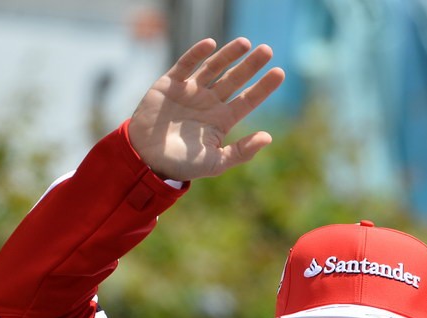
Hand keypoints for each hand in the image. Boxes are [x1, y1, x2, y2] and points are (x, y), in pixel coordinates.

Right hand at [128, 38, 284, 181]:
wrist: (146, 160)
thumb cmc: (183, 165)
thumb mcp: (216, 163)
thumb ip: (241, 152)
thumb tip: (268, 137)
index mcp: (222, 120)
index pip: (248, 100)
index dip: (264, 87)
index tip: (280, 73)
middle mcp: (209, 103)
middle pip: (235, 79)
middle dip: (251, 65)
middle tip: (267, 50)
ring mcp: (190, 91)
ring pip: (214, 68)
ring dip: (229, 55)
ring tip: (245, 43)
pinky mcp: (170, 84)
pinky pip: (186, 65)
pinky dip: (197, 54)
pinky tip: (211, 44)